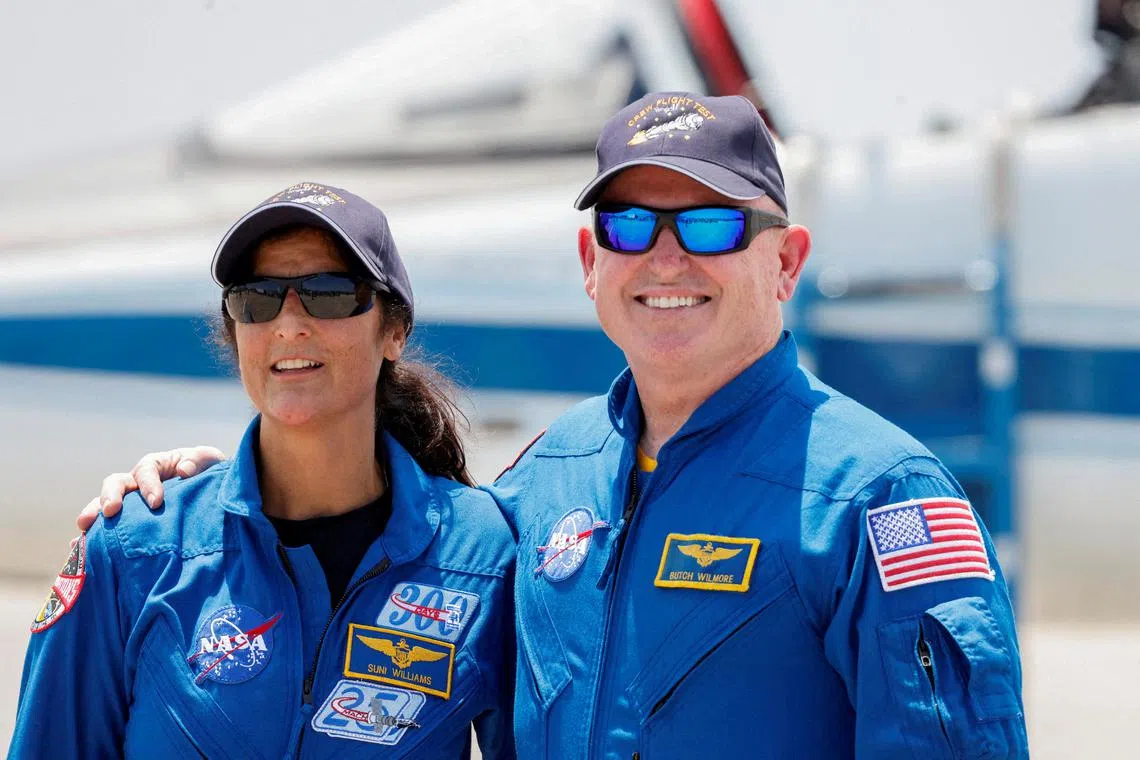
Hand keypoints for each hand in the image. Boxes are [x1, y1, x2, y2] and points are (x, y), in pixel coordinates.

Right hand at [76, 446, 226, 530]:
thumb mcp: (210, 461)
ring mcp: (129, 503)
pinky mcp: (127, 524)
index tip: (156, 502)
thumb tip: (183, 471)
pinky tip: (78, 550)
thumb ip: (199, 460)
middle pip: (116, 483)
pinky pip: (104, 528)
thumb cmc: (209, 474)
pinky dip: (90, 537)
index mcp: (156, 466)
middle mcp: (137, 483)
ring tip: (85, 528)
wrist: (211, 496)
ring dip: (93, 514)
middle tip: (111, 511)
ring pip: (103, 505)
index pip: (146, 470)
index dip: (148, 484)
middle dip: (111, 496)